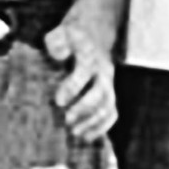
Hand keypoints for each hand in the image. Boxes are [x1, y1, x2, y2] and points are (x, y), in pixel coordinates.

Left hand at [43, 22, 117, 141]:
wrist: (95, 31)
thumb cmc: (73, 35)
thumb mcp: (62, 31)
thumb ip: (57, 41)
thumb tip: (59, 55)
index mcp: (90, 56)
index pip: (84, 72)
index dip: (72, 87)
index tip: (58, 101)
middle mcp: (103, 72)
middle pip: (100, 93)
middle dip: (84, 108)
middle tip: (66, 119)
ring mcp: (109, 84)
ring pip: (108, 106)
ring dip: (93, 121)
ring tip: (75, 132)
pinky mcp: (109, 94)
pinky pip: (111, 113)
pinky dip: (102, 127)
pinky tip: (87, 136)